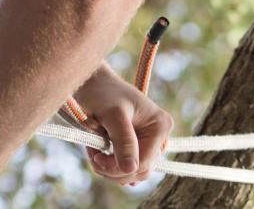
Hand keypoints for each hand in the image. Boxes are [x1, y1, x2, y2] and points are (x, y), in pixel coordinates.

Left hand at [74, 64, 172, 184]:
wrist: (92, 83)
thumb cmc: (103, 93)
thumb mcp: (113, 115)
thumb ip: (124, 141)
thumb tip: (130, 169)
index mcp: (160, 126)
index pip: (144, 162)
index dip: (119, 168)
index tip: (96, 158)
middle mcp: (159, 136)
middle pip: (140, 170)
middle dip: (114, 169)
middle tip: (93, 158)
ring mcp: (148, 141)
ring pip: (132, 171)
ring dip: (110, 168)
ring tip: (93, 152)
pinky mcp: (137, 145)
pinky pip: (127, 166)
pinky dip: (110, 165)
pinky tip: (98, 154)